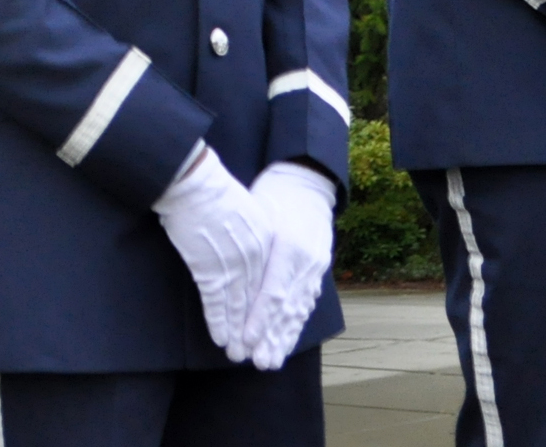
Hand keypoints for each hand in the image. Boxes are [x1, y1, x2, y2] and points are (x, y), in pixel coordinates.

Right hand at [152, 145, 273, 359]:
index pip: (267, 280)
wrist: (193, 180)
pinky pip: (215, 302)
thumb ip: (248, 231)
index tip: (267, 326)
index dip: (265, 307)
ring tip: (235, 354)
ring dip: (236, 333)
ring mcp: (234, 264)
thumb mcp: (244, 208)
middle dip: (254, 329)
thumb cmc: (212, 187)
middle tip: (255, 352)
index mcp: (266, 238)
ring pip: (237, 306)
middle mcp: (255, 255)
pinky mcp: (210, 268)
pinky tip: (219, 338)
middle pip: (256, 299)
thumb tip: (246, 247)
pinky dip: (217, 322)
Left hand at [241, 162, 336, 370]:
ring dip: (284, 339)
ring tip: (270, 362)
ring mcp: (315, 269)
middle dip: (270, 338)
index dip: (259, 319)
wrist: (306, 183)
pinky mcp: (316, 271)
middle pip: (287, 307)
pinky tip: (287, 343)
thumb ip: (249, 247)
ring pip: (298, 310)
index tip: (245, 339)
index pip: (273, 291)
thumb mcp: (257, 213)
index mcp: (290, 247)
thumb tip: (229, 275)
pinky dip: (295, 325)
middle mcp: (306, 262)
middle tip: (256, 362)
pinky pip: (305, 303)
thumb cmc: (273, 194)